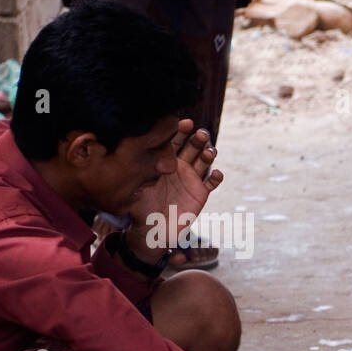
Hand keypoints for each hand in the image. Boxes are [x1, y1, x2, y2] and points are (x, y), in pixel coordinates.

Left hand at [127, 120, 223, 261]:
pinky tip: (217, 173)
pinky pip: (211, 183)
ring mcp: (191, 178)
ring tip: (209, 151)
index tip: (184, 122)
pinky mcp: (201, 193)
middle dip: (197, 138)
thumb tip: (136, 152)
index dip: (179, 130)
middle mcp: (179, 166)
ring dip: (208, 154)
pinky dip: (216, 178)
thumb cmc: (139, 205)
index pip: (173, 141)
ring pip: (203, 161)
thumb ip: (138, 169)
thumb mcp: (134, 185)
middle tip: (201, 133)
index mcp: (163, 160)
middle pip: (191, 147)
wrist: (151, 228)